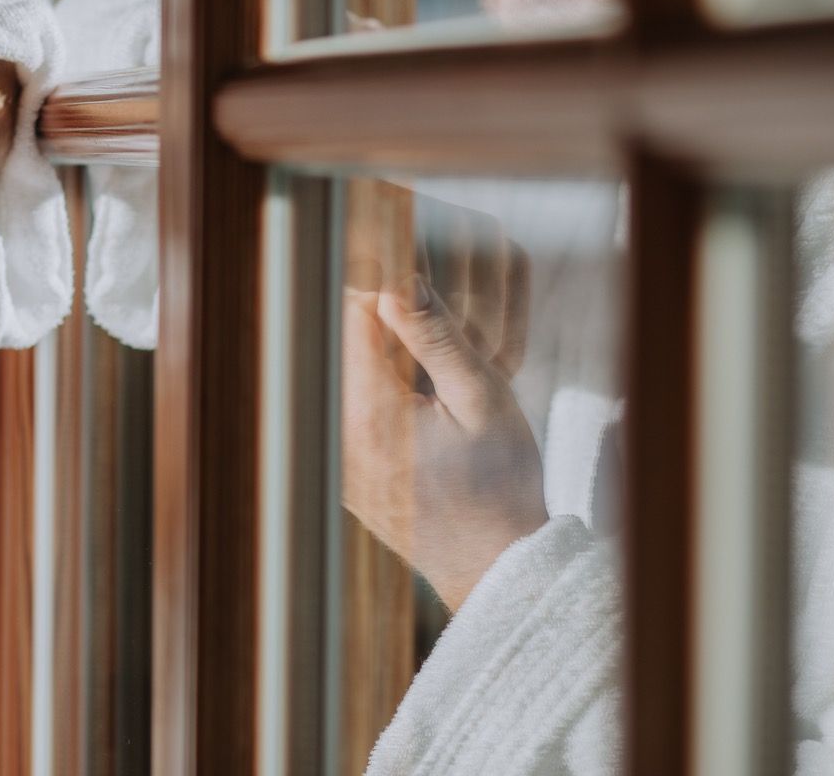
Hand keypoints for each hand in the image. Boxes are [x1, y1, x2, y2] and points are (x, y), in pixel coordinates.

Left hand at [341, 271, 546, 610]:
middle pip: (338, 342)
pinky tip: (410, 389)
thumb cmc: (501, 487)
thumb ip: (437, 337)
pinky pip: (342, 408)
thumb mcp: (484, 399)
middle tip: (415, 299)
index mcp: (368, 413)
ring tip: (416, 347)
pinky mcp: (341, 470)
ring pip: (338, 373)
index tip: (405, 264)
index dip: (377, 282)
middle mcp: (336, 435)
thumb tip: (396, 281)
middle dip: (374, 312)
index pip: (350, 318)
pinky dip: (371, 386)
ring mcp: (333, 457)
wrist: (496, 569)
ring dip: (373, 349)